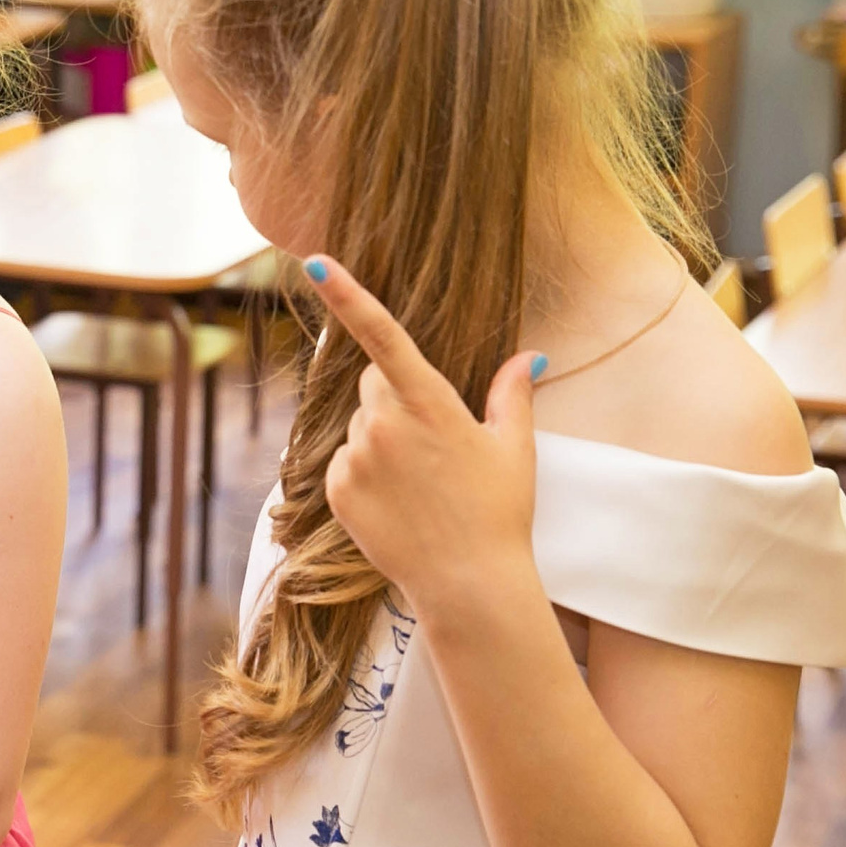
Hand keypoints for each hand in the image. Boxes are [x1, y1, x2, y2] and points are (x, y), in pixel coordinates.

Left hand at [304, 255, 542, 609]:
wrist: (468, 583)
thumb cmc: (500, 513)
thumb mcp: (515, 449)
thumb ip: (513, 395)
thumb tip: (531, 356)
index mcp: (429, 402)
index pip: (384, 335)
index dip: (348, 294)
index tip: (314, 262)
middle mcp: (384, 422)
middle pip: (374, 383)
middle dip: (394, 396)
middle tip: (432, 442)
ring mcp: (356, 456)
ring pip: (359, 425)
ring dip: (380, 439)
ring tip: (419, 483)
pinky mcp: (336, 489)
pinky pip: (344, 462)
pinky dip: (363, 474)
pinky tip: (397, 503)